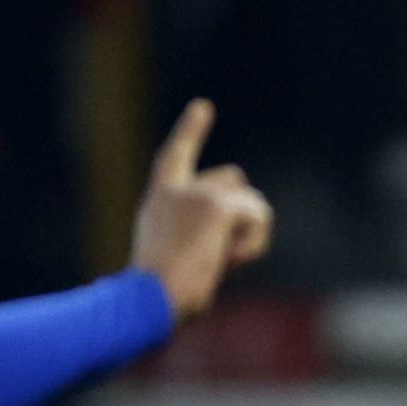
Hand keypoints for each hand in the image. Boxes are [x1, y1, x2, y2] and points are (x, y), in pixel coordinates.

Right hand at [127, 100, 273, 320]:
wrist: (148, 299)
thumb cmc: (159, 295)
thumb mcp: (173, 259)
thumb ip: (199, 237)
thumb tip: (242, 231)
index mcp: (159, 200)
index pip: (175, 155)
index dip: (190, 130)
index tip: (203, 106)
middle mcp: (177, 189)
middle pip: (233, 178)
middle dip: (240, 213)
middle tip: (217, 253)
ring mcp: (197, 194)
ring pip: (252, 200)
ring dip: (249, 233)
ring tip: (222, 260)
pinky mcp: (216, 207)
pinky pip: (259, 216)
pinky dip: (255, 243)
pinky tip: (232, 261)